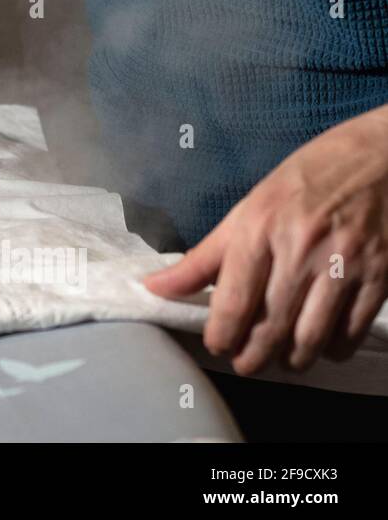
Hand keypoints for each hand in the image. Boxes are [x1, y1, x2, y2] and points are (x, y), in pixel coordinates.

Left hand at [143, 106, 387, 373]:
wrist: (380, 156)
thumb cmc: (305, 181)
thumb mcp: (248, 209)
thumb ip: (203, 257)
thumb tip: (154, 287)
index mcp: (259, 228)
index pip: (233, 302)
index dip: (221, 336)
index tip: (217, 345)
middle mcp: (300, 249)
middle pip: (270, 326)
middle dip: (253, 356)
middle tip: (245, 363)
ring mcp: (343, 264)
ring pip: (311, 337)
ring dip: (292, 360)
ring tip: (281, 359)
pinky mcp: (380, 276)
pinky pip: (351, 332)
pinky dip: (333, 349)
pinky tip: (321, 345)